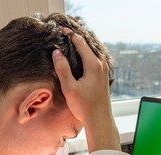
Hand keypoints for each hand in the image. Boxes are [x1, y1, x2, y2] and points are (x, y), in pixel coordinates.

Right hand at [52, 28, 119, 151]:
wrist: (100, 120)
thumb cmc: (85, 106)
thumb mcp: (69, 87)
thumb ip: (63, 68)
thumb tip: (57, 52)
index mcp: (93, 64)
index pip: (80, 42)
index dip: (69, 35)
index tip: (59, 30)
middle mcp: (101, 64)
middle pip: (86, 45)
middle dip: (74, 39)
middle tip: (61, 35)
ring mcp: (103, 70)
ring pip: (90, 53)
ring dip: (79, 48)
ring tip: (66, 44)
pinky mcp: (102, 76)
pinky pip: (92, 60)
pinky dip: (84, 56)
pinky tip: (76, 59)